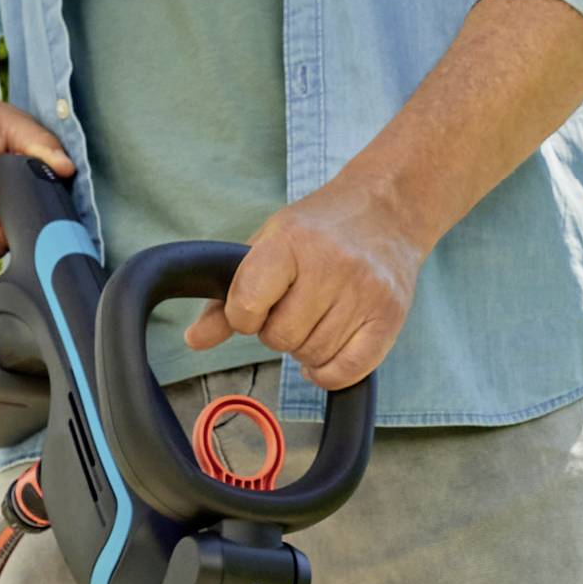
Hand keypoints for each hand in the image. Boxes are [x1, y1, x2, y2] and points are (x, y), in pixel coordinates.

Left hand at [183, 173, 427, 390]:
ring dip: (307, 349)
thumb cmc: (319, 230)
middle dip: (279, 332)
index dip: (243, 316)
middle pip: (281, 338)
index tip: (255, 306)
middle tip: (295, 308)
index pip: (247, 303)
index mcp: (292, 240)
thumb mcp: (268, 246)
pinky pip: (347, 372)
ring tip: (318, 318)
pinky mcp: (389, 318)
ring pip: (313, 358)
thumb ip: (228, 296)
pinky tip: (328, 353)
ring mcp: (364, 292)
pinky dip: (330, 373)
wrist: (387, 210)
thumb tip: (193, 340)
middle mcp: (331, 264)